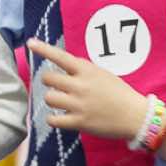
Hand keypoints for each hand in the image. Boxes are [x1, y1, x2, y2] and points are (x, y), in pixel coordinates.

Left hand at [26, 38, 151, 142]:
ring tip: (62, 102)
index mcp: (87, 71)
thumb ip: (83, 71)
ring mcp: (79, 104)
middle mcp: (80, 85)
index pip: (60, 56)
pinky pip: (53, 120)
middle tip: (58, 87)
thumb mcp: (102, 74)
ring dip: (52, 100)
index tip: (30, 43)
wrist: (135, 116)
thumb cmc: (119, 93)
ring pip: (49, 98)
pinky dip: (53, 119)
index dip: (43, 49)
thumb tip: (62, 69)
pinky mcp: (79, 122)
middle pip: (48, 78)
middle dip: (49, 82)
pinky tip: (60, 118)